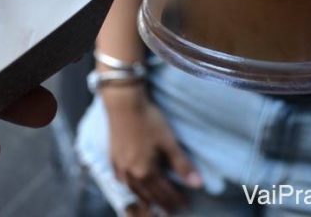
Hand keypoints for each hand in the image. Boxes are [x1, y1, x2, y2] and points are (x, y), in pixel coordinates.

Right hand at [102, 85, 201, 213]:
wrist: (123, 103)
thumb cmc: (148, 120)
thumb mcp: (168, 142)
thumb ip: (182, 165)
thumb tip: (197, 184)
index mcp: (146, 171)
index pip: (163, 191)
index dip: (175, 199)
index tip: (184, 206)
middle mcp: (131, 173)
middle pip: (148, 193)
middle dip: (161, 203)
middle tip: (170, 211)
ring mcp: (120, 165)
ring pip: (133, 189)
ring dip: (143, 198)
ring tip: (151, 205)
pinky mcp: (113, 156)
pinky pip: (119, 178)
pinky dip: (127, 185)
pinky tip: (128, 184)